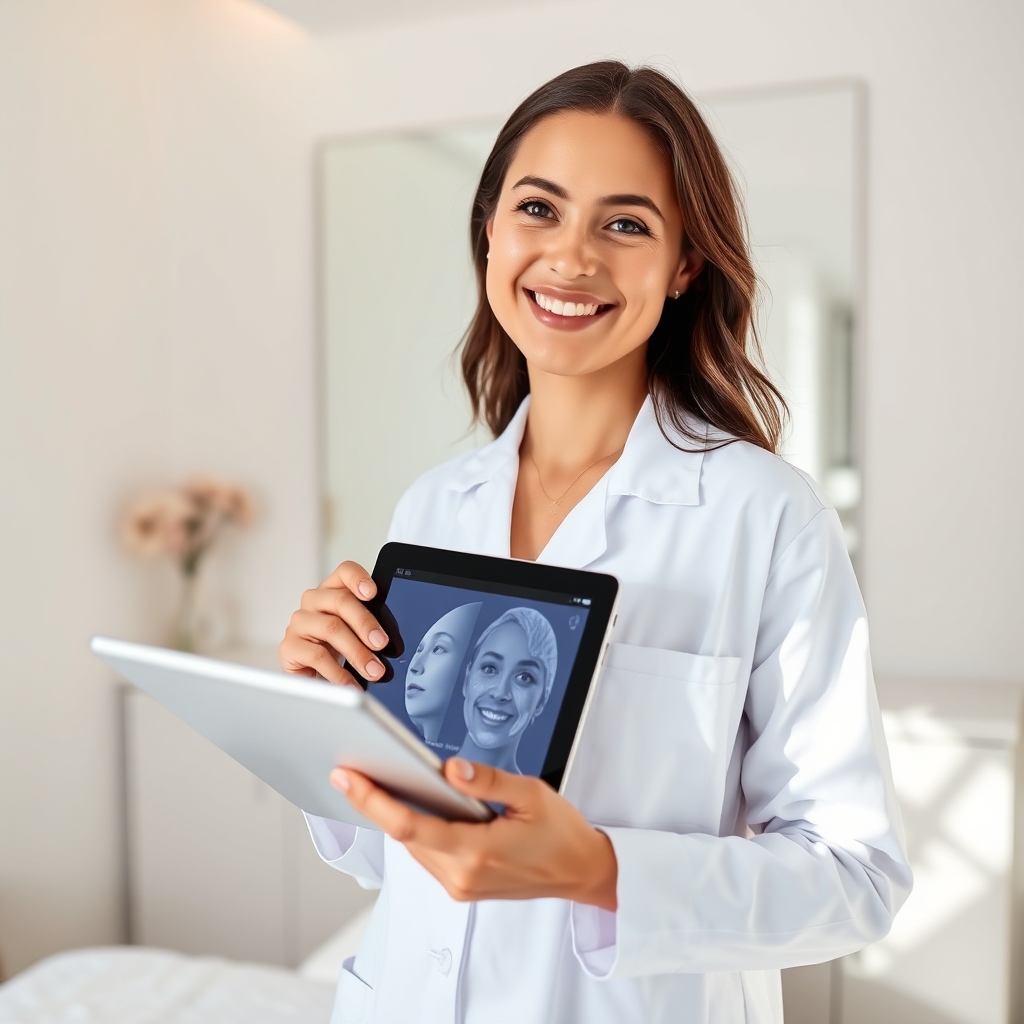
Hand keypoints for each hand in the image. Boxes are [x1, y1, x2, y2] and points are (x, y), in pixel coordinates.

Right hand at [279, 560, 386, 686]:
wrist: (314, 673)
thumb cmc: (340, 647)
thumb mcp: (358, 632)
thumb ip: (372, 626)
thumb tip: (390, 640)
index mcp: (334, 590)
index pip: (345, 571)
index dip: (358, 578)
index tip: (373, 593)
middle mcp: (314, 601)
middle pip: (341, 600)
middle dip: (365, 623)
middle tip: (382, 644)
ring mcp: (299, 622)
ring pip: (331, 628)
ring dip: (357, 652)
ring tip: (373, 671)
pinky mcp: (289, 646)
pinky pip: (316, 656)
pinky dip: (338, 672)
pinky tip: (351, 683)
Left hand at [331, 758, 617, 910]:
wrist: (583, 873)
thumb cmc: (562, 834)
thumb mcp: (532, 795)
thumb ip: (488, 780)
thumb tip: (451, 767)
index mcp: (478, 852)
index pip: (410, 825)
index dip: (373, 800)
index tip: (348, 777)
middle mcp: (462, 876)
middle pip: (404, 835)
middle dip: (375, 802)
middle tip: (349, 770)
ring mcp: (461, 886)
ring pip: (413, 845)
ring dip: (393, 815)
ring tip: (370, 781)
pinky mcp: (463, 887)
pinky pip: (428, 854)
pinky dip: (414, 829)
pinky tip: (408, 805)